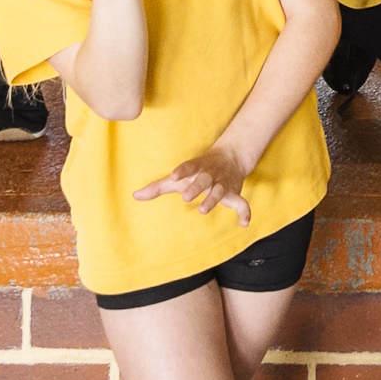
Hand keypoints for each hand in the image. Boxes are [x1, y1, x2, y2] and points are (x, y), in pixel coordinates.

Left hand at [134, 145, 251, 225]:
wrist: (231, 156)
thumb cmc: (197, 171)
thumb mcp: (179, 176)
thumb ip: (158, 187)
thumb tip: (135, 196)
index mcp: (198, 167)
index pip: (189, 167)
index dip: (182, 170)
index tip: (174, 175)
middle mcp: (211, 174)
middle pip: (204, 179)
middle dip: (196, 187)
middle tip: (186, 197)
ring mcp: (223, 183)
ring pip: (220, 190)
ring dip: (213, 199)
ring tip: (203, 210)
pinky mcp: (234, 193)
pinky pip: (242, 202)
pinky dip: (245, 211)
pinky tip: (244, 223)